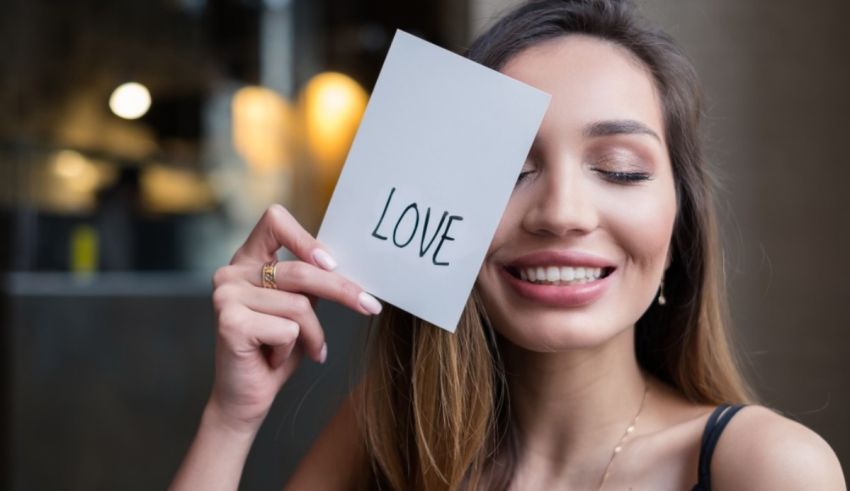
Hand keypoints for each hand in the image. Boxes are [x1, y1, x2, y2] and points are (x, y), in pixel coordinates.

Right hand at [206, 204, 381, 433]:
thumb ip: (310, 282)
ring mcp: (226, 295)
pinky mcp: (230, 321)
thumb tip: (347, 264)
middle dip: (342, 290)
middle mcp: (231, 272)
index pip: (275, 220)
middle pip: (301, 270)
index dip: (307, 238)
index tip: (333, 263)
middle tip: (370, 306)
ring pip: (300, 305)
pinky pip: (288, 329)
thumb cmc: (276, 351)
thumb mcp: (299, 308)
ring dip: (314, 335)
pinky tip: (274, 360)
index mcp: (248, 260)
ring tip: (309, 350)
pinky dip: (295, 348)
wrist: (246, 399)